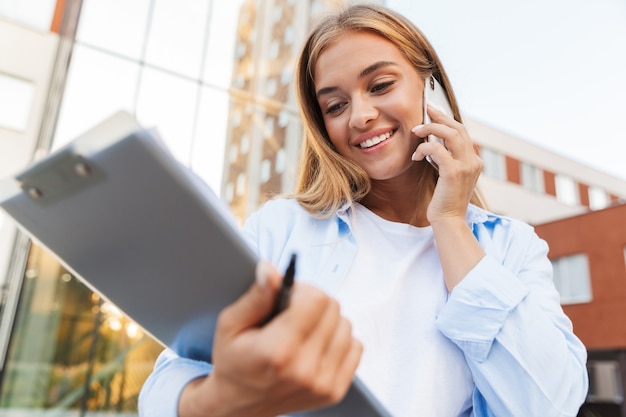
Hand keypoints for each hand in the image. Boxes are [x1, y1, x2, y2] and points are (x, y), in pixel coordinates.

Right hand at [179, 261, 362, 416]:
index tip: (289, 297)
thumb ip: (255, 296)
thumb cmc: (234, 361)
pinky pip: (355, 346)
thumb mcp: (230, 325)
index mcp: (278, 351)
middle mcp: (304, 370)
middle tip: (293, 313)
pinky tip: (316, 345)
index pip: (317, 299)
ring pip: (346, 325)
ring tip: (303, 330)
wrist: (239, 406)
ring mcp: (323, 384)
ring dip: (327, 321)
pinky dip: (338, 340)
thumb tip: (270, 270)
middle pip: (333, 309)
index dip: (302, 290)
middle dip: (314, 302)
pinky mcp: (335, 391)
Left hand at [411, 104, 482, 224]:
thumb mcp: (449, 176)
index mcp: (474, 161)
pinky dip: (424, 149)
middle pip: (458, 128)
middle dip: (439, 116)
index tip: (433, 110)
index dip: (447, 119)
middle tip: (425, 109)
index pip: (462, 132)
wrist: (448, 221)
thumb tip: (434, 145)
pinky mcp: (454, 172)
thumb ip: (447, 160)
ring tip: (416, 131)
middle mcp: (473, 161)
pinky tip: (416, 156)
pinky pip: (437, 150)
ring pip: (450, 134)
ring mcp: (466, 166)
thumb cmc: (444, 201)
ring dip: (430, 129)